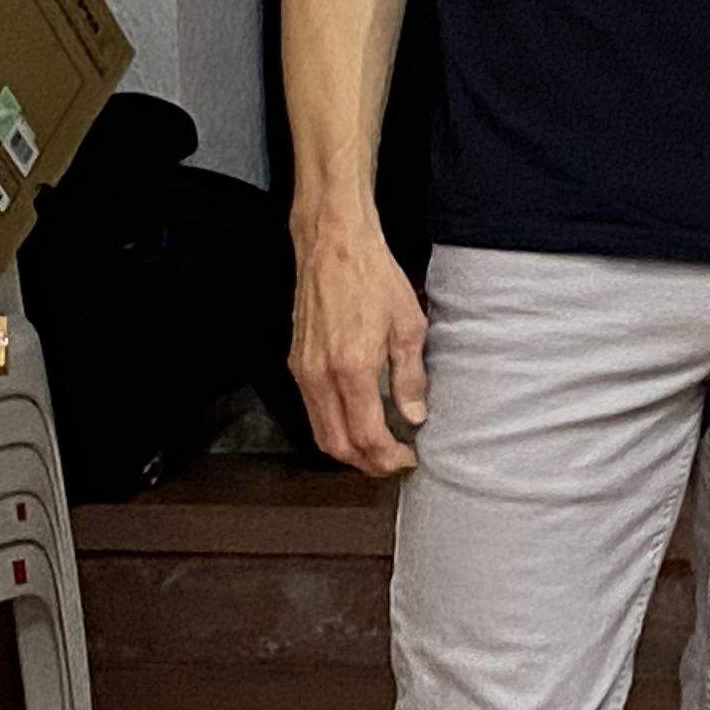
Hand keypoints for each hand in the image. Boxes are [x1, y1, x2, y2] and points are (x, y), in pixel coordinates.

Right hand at [291, 220, 430, 476]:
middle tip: (394, 464)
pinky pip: (312, 410)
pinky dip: (333, 428)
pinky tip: (358, 423)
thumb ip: (411, 376)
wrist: (333, 245)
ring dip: (348, 450)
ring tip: (380, 450)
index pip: (365, 435)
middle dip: (366, 464)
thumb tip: (414, 417)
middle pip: (336, 444)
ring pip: (320, 431)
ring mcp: (302, 370)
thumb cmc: (374, 278)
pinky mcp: (295, 362)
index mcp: (352, 367)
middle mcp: (319, 375)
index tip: (409, 460)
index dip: (387, 457)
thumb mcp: (409, 325)